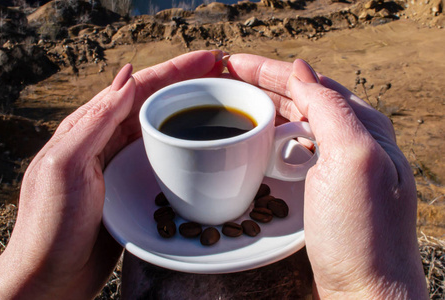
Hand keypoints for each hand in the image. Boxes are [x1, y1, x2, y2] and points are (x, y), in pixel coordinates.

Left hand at [0, 50, 224, 298]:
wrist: (51, 277)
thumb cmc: (51, 226)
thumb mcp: (66, 166)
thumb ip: (94, 122)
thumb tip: (128, 79)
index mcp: (89, 128)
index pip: (138, 87)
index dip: (174, 70)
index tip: (209, 60)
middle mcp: (107, 140)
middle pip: (154, 101)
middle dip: (188, 83)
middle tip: (223, 75)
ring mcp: (122, 163)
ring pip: (160, 125)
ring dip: (188, 109)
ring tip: (218, 100)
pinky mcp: (134, 186)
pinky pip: (163, 155)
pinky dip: (183, 141)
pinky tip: (200, 142)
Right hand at [227, 55, 426, 298]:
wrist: (366, 292)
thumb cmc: (364, 235)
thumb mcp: (353, 160)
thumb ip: (330, 108)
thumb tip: (302, 70)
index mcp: (362, 126)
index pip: (309, 82)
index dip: (269, 69)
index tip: (232, 63)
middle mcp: (351, 141)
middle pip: (300, 98)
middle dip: (262, 83)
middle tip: (225, 76)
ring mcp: (334, 165)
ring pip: (295, 122)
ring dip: (265, 106)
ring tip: (235, 99)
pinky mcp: (320, 188)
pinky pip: (292, 149)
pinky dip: (271, 136)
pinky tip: (257, 136)